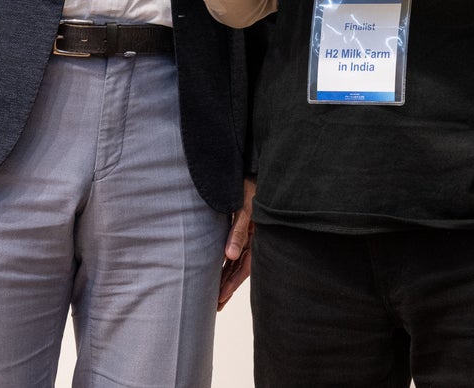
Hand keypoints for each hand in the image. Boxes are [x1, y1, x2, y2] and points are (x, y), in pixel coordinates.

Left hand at [217, 178, 254, 309]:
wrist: (252, 168)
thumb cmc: (250, 185)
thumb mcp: (244, 207)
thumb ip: (238, 231)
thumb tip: (229, 256)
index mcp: (258, 236)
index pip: (244, 267)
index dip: (232, 283)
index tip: (220, 297)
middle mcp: (254, 238)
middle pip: (240, 267)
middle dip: (228, 286)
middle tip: (216, 305)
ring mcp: (249, 234)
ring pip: (237, 261)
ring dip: (226, 276)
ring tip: (216, 295)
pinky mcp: (244, 228)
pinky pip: (235, 250)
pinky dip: (228, 262)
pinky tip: (221, 270)